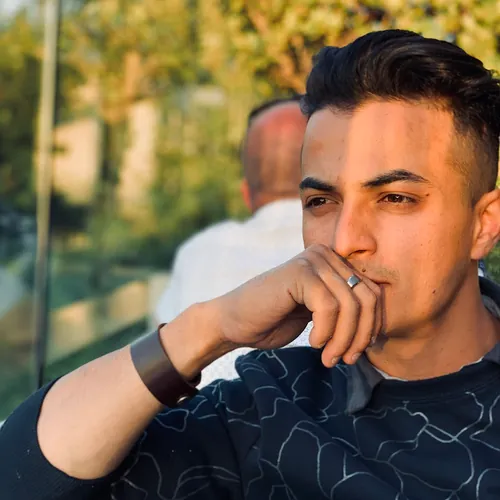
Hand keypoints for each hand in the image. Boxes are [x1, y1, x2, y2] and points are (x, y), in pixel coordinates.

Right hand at [211, 244, 383, 366]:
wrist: (234, 323)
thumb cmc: (274, 321)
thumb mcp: (319, 317)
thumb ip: (344, 312)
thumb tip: (379, 328)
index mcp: (333, 264)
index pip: (373, 294)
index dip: (372, 327)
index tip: (355, 352)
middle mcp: (326, 255)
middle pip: (368, 298)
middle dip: (360, 335)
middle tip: (344, 359)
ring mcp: (312, 260)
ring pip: (351, 304)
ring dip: (343, 339)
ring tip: (328, 358)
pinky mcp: (299, 271)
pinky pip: (328, 306)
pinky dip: (326, 332)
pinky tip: (312, 343)